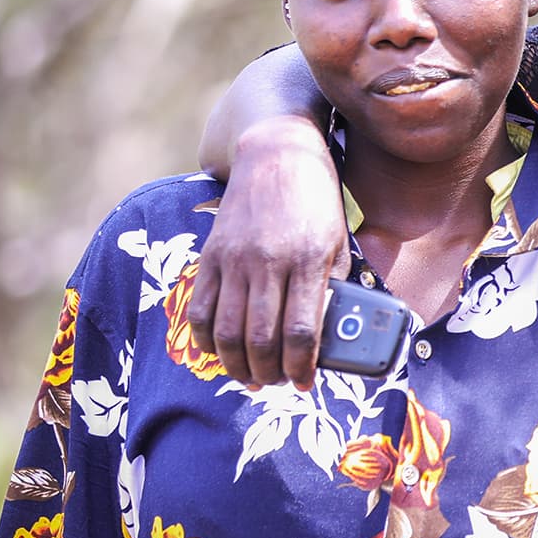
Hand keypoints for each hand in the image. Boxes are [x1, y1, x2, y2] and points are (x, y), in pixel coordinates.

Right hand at [185, 116, 347, 388]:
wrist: (277, 154)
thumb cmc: (316, 202)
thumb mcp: (337, 240)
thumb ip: (332, 285)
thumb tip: (330, 334)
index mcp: (307, 260)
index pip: (302, 331)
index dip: (302, 366)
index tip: (304, 383)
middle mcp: (267, 262)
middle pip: (261, 339)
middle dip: (269, 373)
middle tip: (276, 383)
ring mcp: (234, 259)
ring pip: (227, 332)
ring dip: (237, 365)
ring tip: (251, 377)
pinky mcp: (210, 255)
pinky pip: (200, 309)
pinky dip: (207, 340)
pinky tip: (221, 352)